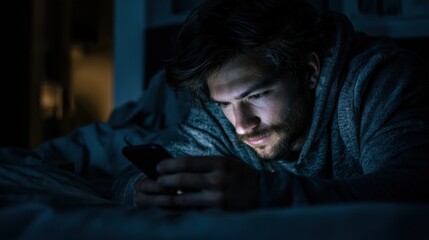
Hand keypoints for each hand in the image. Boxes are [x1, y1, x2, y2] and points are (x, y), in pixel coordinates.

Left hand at [139, 156, 259, 210]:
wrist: (265, 195)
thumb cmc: (240, 176)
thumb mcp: (225, 163)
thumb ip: (203, 165)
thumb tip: (173, 169)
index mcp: (220, 163)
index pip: (186, 162)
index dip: (168, 165)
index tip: (157, 167)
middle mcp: (218, 180)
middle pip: (180, 181)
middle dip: (160, 182)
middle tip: (148, 182)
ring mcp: (217, 200)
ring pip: (182, 201)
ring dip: (160, 200)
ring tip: (147, 198)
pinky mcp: (218, 215)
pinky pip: (191, 214)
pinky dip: (175, 212)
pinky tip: (164, 210)